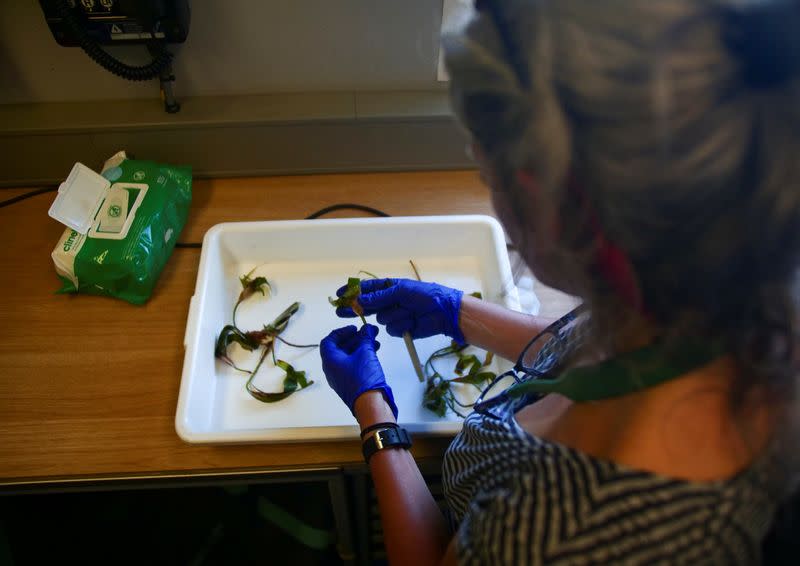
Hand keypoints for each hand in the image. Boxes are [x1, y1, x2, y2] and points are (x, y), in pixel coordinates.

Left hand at [320, 324, 397, 418]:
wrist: (371, 405)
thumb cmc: (363, 379)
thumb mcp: (365, 352)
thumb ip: (365, 337)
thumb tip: (367, 328)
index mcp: (330, 361)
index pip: (329, 341)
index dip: (341, 332)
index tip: (354, 328)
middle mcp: (332, 369)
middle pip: (340, 348)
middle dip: (355, 338)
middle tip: (368, 332)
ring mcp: (341, 378)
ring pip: (349, 357)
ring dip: (361, 347)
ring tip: (375, 341)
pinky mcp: (351, 384)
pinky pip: (354, 366)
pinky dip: (362, 357)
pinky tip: (374, 353)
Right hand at [335, 278, 464, 342]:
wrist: (444, 313)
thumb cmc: (425, 295)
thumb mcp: (401, 291)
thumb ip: (379, 297)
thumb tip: (359, 300)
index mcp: (390, 288)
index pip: (367, 289)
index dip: (353, 292)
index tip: (340, 295)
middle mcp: (390, 301)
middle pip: (367, 306)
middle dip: (355, 309)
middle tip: (340, 312)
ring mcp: (395, 316)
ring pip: (381, 319)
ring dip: (395, 316)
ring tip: (410, 312)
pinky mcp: (401, 329)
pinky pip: (392, 329)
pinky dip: (402, 325)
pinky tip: (413, 322)